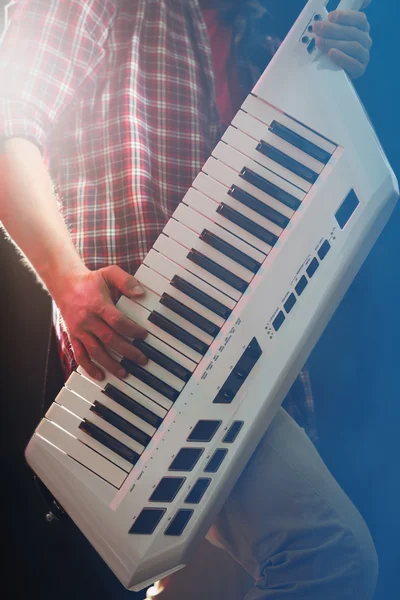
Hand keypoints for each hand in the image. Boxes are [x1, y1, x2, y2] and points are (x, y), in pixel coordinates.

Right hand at [56, 265, 148, 380]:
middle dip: (127, 351)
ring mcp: (79, 330)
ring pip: (95, 351)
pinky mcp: (73, 336)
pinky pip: (80, 355)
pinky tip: (100, 375)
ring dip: (110, 364)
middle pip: (109, 339)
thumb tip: (141, 293)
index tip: (144, 335)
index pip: (117, 321)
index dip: (131, 330)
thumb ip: (126, 281)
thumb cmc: (91, 280)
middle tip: (142, 359)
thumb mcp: (109, 273)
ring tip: (124, 373)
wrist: (65, 284)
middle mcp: (87, 319)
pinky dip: (89, 367)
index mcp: (98, 304)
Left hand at [313, 2, 371, 78]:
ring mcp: (364, 55)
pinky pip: (353, 63)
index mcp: (362, 29)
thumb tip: (323, 22)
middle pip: (353, 32)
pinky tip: (331, 53)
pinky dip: (341, 57)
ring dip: (334, 43)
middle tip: (318, 29)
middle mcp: (366, 40)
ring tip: (320, 42)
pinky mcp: (360, 69)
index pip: (359, 19)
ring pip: (354, 46)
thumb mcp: (333, 36)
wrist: (337, 74)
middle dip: (333, 29)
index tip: (330, 16)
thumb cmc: (334, 52)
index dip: (346, 16)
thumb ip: (332, 26)